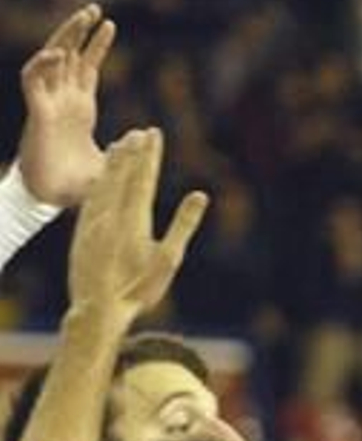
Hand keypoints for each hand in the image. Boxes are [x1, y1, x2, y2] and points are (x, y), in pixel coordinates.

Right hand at [17, 5, 115, 207]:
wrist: (52, 201)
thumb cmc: (79, 186)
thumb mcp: (112, 163)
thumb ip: (127, 149)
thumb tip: (145, 136)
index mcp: (79, 109)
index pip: (86, 67)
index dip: (97, 46)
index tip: (111, 25)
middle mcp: (62, 100)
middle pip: (69, 55)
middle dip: (80, 31)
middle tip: (95, 8)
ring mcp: (48, 104)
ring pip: (52, 59)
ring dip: (66, 37)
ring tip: (83, 17)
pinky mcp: (35, 113)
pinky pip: (33, 79)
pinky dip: (45, 64)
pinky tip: (62, 53)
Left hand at [68, 129, 207, 319]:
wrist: (98, 307)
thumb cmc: (139, 288)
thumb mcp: (168, 259)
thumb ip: (184, 224)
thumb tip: (201, 195)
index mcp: (134, 219)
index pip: (143, 177)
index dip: (149, 154)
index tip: (154, 134)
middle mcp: (110, 214)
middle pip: (122, 174)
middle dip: (132, 152)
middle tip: (139, 132)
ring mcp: (93, 221)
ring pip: (103, 183)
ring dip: (113, 163)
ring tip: (120, 145)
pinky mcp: (81, 230)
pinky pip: (90, 198)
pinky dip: (98, 182)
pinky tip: (101, 177)